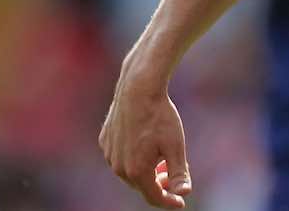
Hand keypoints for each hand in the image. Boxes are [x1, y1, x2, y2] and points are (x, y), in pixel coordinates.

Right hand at [99, 62, 191, 207]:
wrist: (138, 88)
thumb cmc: (160, 116)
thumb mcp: (175, 145)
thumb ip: (179, 173)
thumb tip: (184, 194)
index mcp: (137, 172)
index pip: (154, 197)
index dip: (169, 201)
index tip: (181, 203)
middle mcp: (118, 167)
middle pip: (142, 184)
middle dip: (159, 183)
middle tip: (174, 174)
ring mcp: (109, 154)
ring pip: (130, 170)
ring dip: (146, 168)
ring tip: (161, 157)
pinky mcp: (105, 140)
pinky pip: (120, 155)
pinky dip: (134, 155)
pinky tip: (145, 143)